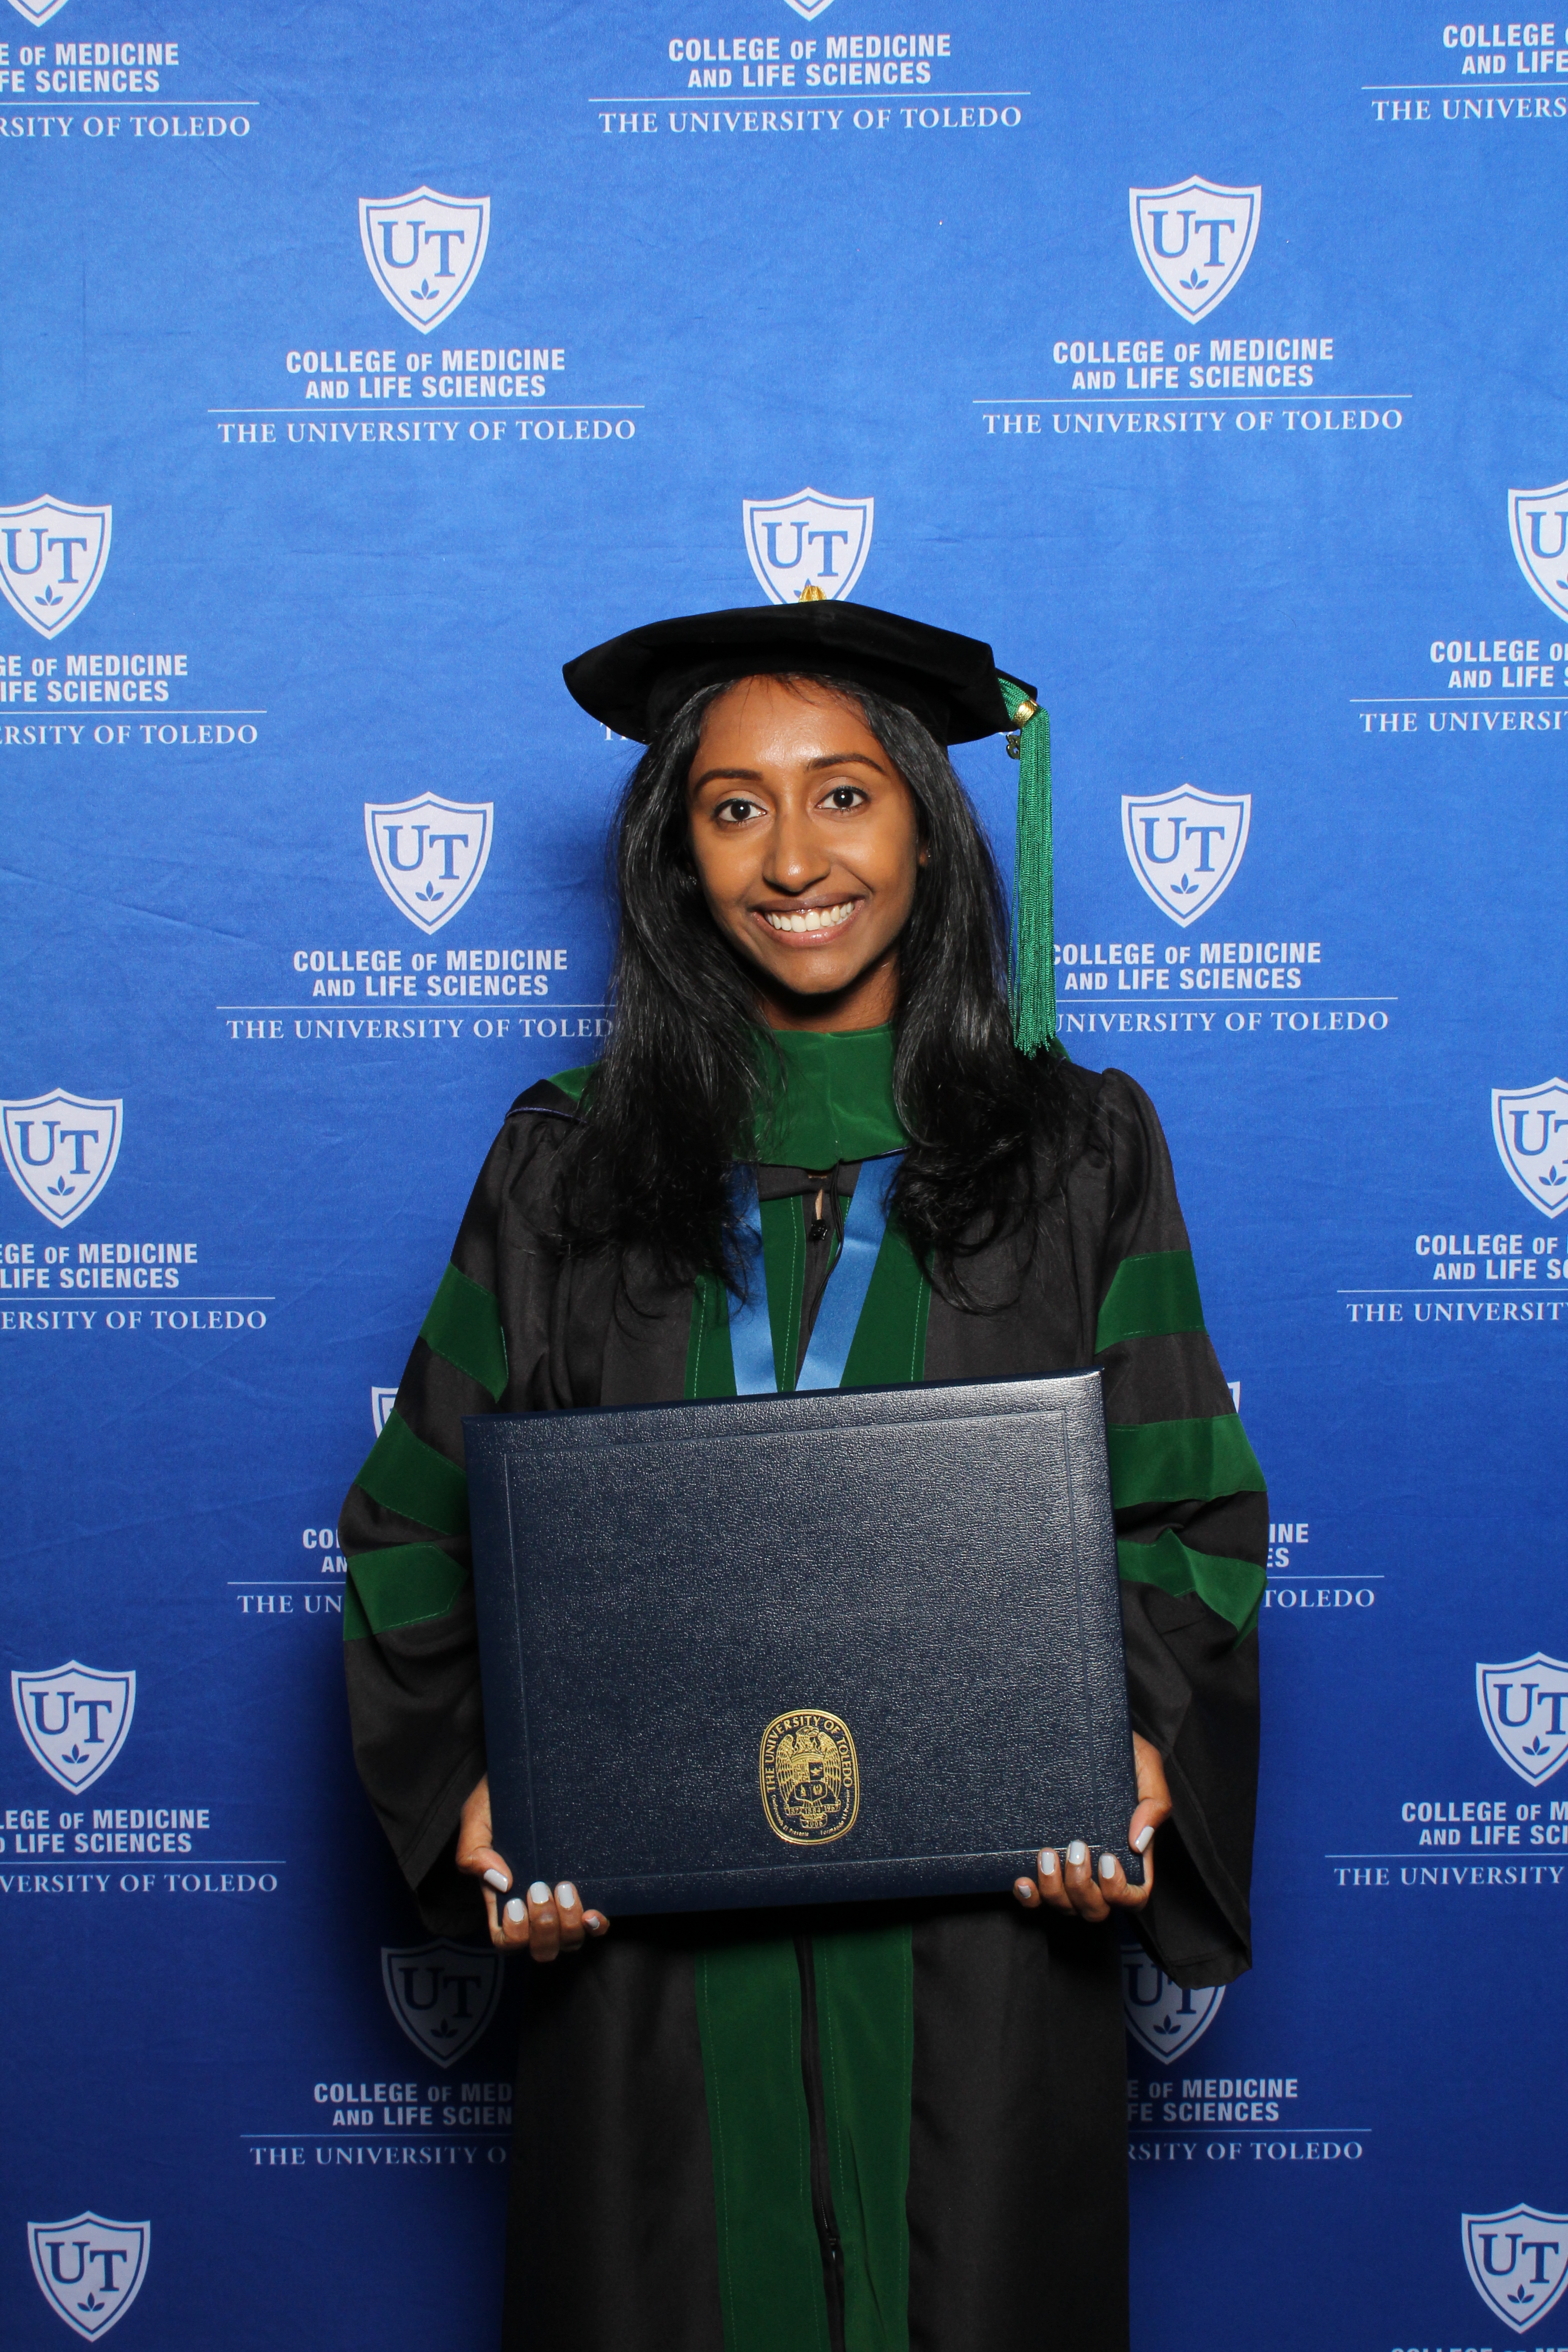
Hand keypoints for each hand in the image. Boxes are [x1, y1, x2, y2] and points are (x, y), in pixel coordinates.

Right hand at [455, 1774, 609, 1959]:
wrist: (531, 1772)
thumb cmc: (500, 1798)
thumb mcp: (477, 1817)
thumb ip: (473, 1851)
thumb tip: (500, 1883)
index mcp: (504, 1897)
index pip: (507, 1940)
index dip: (514, 1934)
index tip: (516, 1902)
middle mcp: (535, 1906)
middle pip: (541, 1948)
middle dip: (542, 1927)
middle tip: (541, 1888)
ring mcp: (564, 1901)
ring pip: (569, 1941)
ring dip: (569, 1925)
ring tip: (565, 1887)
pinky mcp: (589, 1887)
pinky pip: (596, 1925)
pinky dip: (596, 1926)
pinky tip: (594, 1912)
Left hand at [1012, 1733, 1171, 1924]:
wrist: (1079, 1730)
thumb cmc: (1119, 1752)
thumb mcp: (1146, 1766)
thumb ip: (1154, 1802)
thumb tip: (1138, 1843)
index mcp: (1128, 1855)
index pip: (1133, 1897)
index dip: (1120, 1892)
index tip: (1107, 1860)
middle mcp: (1098, 1869)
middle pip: (1096, 1909)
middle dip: (1083, 1888)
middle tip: (1076, 1848)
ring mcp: (1068, 1869)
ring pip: (1065, 1906)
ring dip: (1054, 1890)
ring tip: (1047, 1853)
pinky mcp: (1041, 1862)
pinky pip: (1035, 1898)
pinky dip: (1029, 1897)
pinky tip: (1022, 1879)